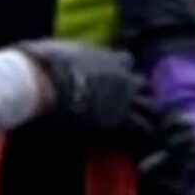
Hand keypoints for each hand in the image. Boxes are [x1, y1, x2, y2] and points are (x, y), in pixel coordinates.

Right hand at [17, 39, 157, 149]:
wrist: (43, 83)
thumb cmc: (44, 64)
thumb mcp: (58, 50)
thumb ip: (68, 53)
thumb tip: (51, 52)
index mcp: (108, 57)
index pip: (127, 60)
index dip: (123, 70)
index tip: (116, 78)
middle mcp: (123, 75)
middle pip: (144, 83)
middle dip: (140, 93)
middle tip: (134, 107)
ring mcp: (125, 97)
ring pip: (151, 106)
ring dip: (147, 115)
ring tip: (145, 128)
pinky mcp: (120, 119)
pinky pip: (142, 128)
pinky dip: (142, 135)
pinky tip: (140, 143)